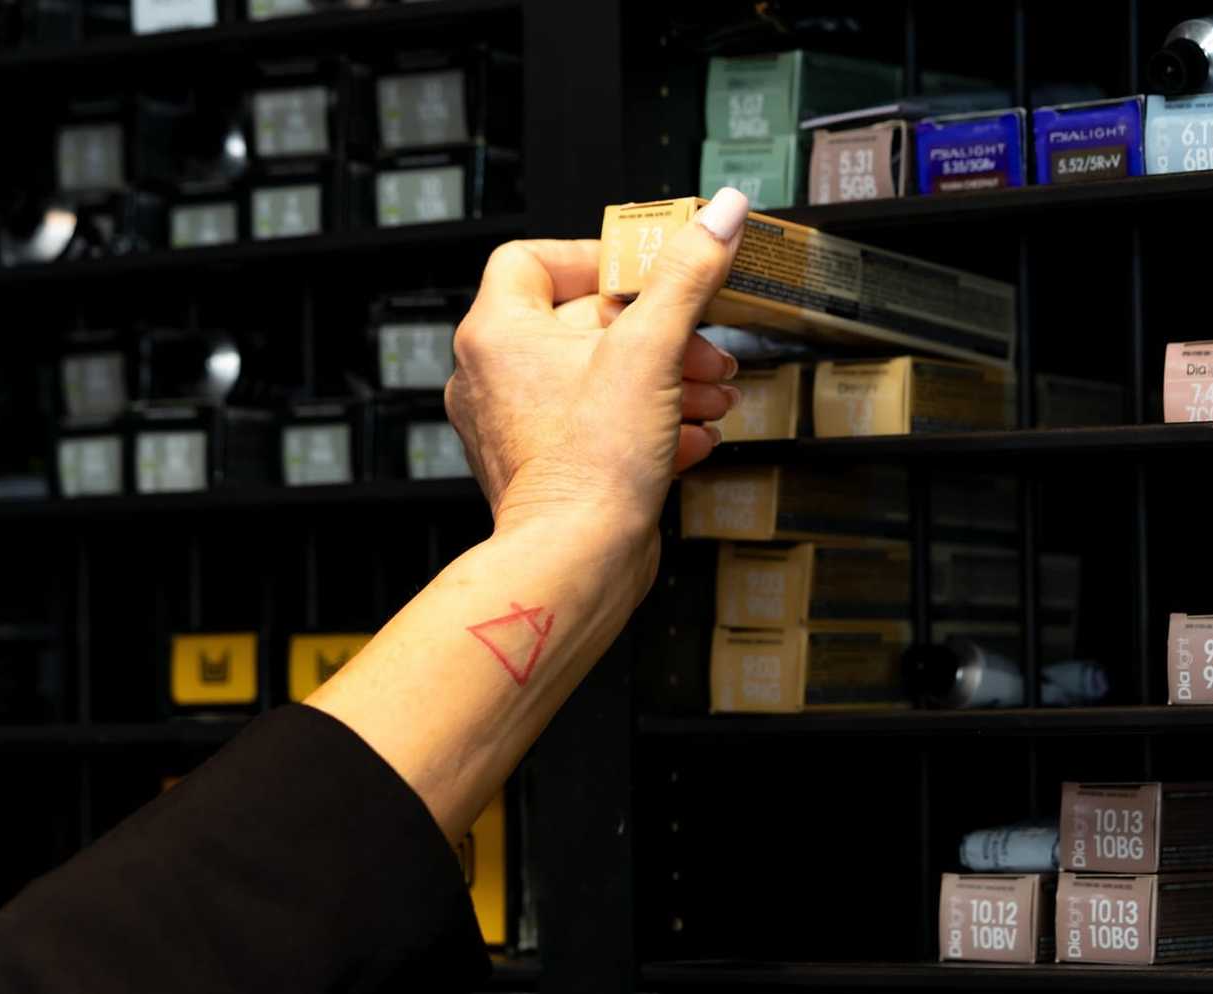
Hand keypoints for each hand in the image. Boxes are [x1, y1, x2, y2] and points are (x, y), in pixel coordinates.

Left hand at [443, 188, 751, 550]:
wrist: (576, 562)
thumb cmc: (588, 466)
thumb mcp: (651, 349)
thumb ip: (687, 275)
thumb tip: (720, 212)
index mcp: (496, 335)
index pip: (531, 259)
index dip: (593, 258)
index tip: (646, 272)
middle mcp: (493, 379)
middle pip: (581, 323)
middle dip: (658, 334)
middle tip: (703, 349)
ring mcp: (514, 427)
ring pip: (596, 378)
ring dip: (663, 380)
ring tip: (710, 395)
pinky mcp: (542, 469)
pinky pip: (595, 427)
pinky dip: (645, 423)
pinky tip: (691, 436)